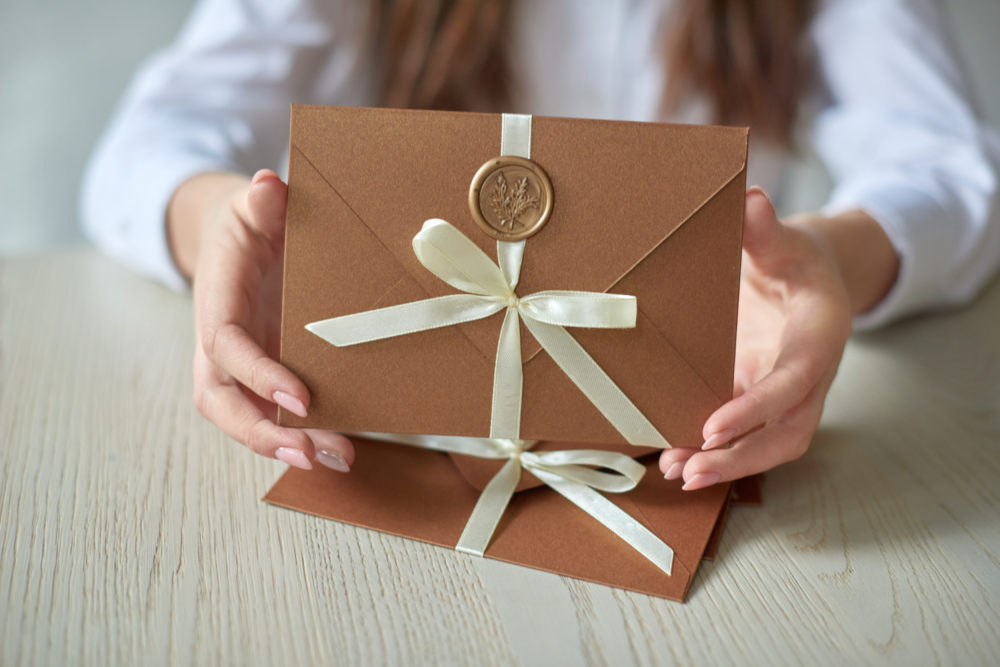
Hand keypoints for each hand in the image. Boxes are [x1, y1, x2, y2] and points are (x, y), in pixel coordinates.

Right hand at [181, 169, 354, 470]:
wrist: (242, 242)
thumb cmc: (251, 225)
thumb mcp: (255, 206)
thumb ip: (262, 201)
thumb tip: (270, 185)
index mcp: (216, 301)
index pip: (225, 347)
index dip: (257, 375)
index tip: (299, 398)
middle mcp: (221, 345)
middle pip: (221, 402)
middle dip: (261, 433)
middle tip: (310, 453)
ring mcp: (240, 367)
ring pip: (246, 419)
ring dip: (287, 445)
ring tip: (337, 458)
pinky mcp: (262, 378)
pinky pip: (273, 416)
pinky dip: (303, 435)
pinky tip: (340, 448)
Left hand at [659, 187, 854, 489]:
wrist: (808, 278)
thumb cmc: (796, 259)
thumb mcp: (785, 240)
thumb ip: (765, 229)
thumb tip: (749, 199)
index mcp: (819, 335)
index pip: (794, 381)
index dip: (758, 408)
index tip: (713, 428)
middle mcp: (808, 375)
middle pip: (788, 433)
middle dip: (742, 458)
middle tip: (692, 471)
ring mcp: (785, 394)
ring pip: (767, 445)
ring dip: (725, 464)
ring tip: (676, 472)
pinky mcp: (761, 399)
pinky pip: (745, 437)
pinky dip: (713, 452)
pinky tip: (674, 460)